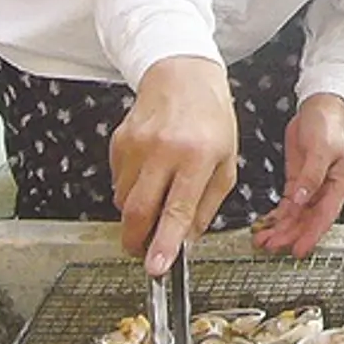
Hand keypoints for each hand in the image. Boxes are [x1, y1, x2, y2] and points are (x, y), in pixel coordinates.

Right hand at [109, 56, 238, 276]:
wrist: (182, 76)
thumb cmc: (211, 119)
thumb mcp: (226, 162)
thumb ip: (207, 205)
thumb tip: (186, 241)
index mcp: (197, 156)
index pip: (177, 210)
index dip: (164, 243)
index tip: (156, 268)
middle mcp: (163, 150)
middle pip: (138, 211)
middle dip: (137, 241)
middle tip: (144, 252)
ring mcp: (137, 145)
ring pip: (124, 201)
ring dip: (137, 213)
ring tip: (158, 196)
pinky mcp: (118, 142)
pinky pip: (117, 182)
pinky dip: (130, 190)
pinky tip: (149, 174)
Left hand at [251, 93, 343, 257]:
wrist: (318, 109)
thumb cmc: (327, 125)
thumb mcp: (321, 149)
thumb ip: (311, 175)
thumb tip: (301, 200)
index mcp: (338, 184)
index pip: (324, 216)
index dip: (311, 235)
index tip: (299, 250)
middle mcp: (325, 190)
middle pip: (307, 220)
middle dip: (290, 235)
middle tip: (272, 246)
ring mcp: (310, 188)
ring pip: (296, 216)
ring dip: (280, 229)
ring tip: (263, 240)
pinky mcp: (297, 183)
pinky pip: (287, 206)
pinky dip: (276, 217)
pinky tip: (266, 225)